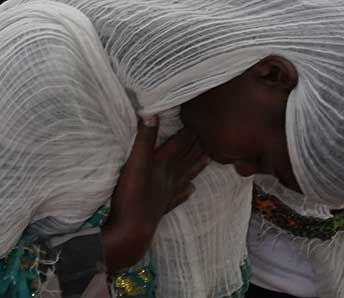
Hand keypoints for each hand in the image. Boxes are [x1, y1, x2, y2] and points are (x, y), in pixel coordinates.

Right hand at [103, 116, 208, 270]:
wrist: (132, 229)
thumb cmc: (132, 194)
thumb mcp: (136, 161)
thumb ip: (144, 138)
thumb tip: (151, 113)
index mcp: (165, 163)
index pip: (181, 143)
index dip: (189, 132)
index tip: (200, 120)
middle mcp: (170, 176)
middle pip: (188, 157)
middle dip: (198, 145)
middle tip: (212, 135)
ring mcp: (168, 193)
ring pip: (187, 175)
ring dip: (197, 165)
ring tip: (208, 158)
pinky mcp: (163, 207)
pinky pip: (178, 197)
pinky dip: (186, 191)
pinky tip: (191, 190)